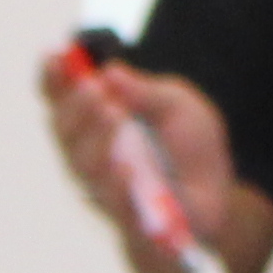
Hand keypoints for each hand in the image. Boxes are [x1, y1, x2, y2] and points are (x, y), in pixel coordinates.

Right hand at [34, 49, 272, 272]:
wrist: (219, 202)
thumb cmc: (190, 150)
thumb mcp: (179, 107)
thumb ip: (146, 92)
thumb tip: (111, 72)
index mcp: (98, 121)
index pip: (62, 98)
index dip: (53, 78)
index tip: (53, 54)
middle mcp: (91, 153)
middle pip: (63, 130)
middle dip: (75, 106)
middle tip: (93, 87)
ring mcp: (104, 187)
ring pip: (83, 165)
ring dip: (95, 138)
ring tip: (111, 111)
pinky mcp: (128, 217)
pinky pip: (114, 203)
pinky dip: (117, 184)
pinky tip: (125, 167)